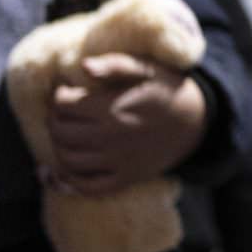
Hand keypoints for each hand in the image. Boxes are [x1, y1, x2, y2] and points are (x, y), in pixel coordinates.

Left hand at [47, 54, 206, 195]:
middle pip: (61, 133)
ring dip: (58, 147)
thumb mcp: (146, 68)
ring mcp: (117, 161)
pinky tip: (60, 171)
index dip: (59, 96)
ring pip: (68, 161)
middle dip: (54, 120)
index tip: (66, 91)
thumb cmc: (167, 88)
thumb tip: (83, 66)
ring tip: (65, 135)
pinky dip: (68, 182)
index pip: (63, 105)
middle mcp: (110, 137)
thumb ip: (114, 64)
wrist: (197, 120)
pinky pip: (88, 187)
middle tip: (62, 112)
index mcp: (112, 108)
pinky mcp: (125, 178)